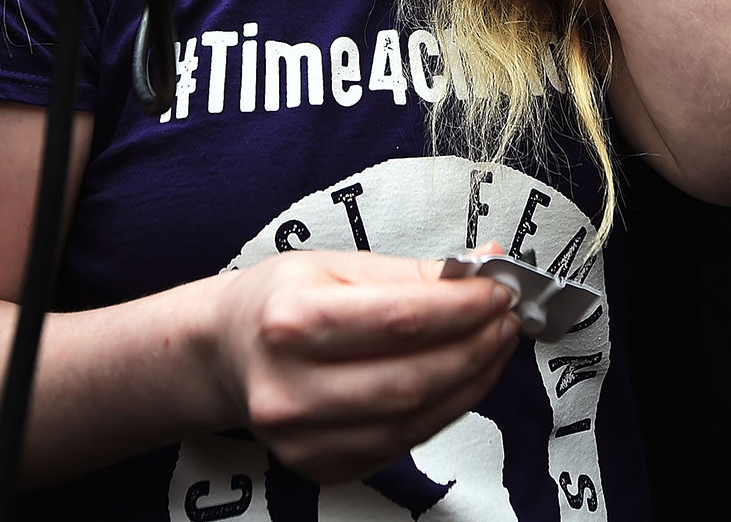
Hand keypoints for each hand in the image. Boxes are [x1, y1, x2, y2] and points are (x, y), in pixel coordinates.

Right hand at [211, 250, 518, 484]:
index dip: (463, 307)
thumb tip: (486, 263)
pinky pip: (402, 444)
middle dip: (475, 348)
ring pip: (413, 420)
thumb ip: (412, 273)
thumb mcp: (335, 266)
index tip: (499, 290)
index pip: (399, 320)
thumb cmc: (280, 302)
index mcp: (289, 320)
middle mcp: (289, 387)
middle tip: (506, 320)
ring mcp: (302, 438)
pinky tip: (459, 379)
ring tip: (492, 347)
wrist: (224, 353)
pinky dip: (443, 410)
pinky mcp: (319, 467)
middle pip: (411, 379)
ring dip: (470, 383)